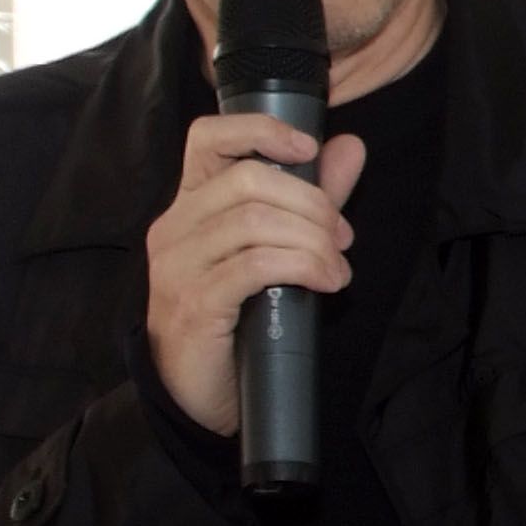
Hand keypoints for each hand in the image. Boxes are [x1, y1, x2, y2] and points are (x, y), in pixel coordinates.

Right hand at [142, 115, 367, 435]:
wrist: (200, 395)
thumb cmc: (239, 319)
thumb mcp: (279, 248)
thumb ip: (311, 196)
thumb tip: (349, 146)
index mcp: (191, 204)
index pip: (209, 138)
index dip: (261, 130)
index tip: (309, 149)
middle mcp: (175, 226)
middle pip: (249, 180)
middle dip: (313, 203)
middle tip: (343, 237)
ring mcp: (179, 265)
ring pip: (254, 222)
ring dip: (314, 241)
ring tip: (337, 267)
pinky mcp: (195, 303)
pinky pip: (254, 267)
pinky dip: (303, 267)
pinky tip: (328, 283)